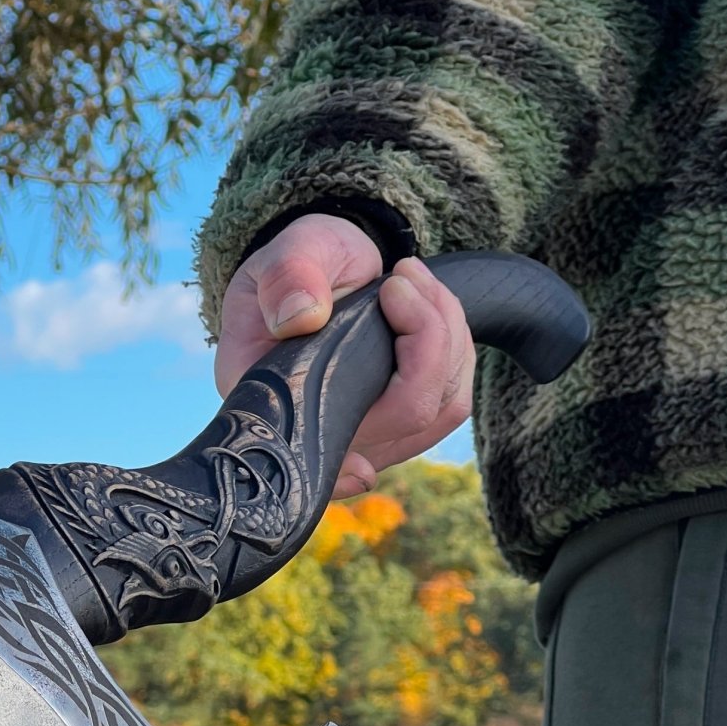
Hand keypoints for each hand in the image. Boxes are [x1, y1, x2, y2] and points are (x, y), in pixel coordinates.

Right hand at [214, 213, 475, 499]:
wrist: (325, 270)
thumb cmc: (299, 267)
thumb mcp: (286, 255)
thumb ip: (288, 277)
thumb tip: (302, 317)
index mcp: (270, 398)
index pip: (310, 453)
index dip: (343, 469)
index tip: (363, 470)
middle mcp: (318, 431)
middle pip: (403, 416)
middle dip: (427, 336)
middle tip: (401, 277)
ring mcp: (367, 434)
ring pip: (437, 409)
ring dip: (446, 335)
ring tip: (411, 281)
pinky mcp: (403, 425)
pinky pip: (451, 403)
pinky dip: (456, 349)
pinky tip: (428, 307)